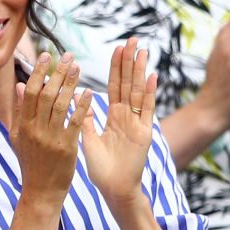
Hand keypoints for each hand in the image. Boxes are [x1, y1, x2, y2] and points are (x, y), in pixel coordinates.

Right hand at [11, 52, 92, 202]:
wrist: (41, 191)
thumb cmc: (30, 163)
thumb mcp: (18, 136)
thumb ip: (19, 111)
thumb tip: (20, 85)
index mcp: (23, 125)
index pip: (31, 92)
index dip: (38, 72)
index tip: (46, 56)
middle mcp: (35, 129)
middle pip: (46, 94)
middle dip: (57, 73)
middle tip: (68, 56)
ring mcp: (51, 138)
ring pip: (61, 105)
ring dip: (70, 84)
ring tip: (78, 68)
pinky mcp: (66, 148)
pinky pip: (75, 122)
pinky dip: (81, 106)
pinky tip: (89, 93)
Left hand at [81, 38, 157, 206]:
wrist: (115, 190)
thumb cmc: (101, 169)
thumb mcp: (89, 140)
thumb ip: (86, 119)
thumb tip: (76, 98)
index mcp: (113, 117)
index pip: (114, 87)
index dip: (116, 68)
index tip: (117, 48)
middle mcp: (126, 117)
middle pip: (128, 84)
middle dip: (130, 62)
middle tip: (133, 39)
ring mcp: (137, 123)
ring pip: (138, 92)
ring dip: (140, 71)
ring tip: (142, 50)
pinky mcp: (144, 133)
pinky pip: (147, 110)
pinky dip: (150, 93)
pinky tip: (152, 76)